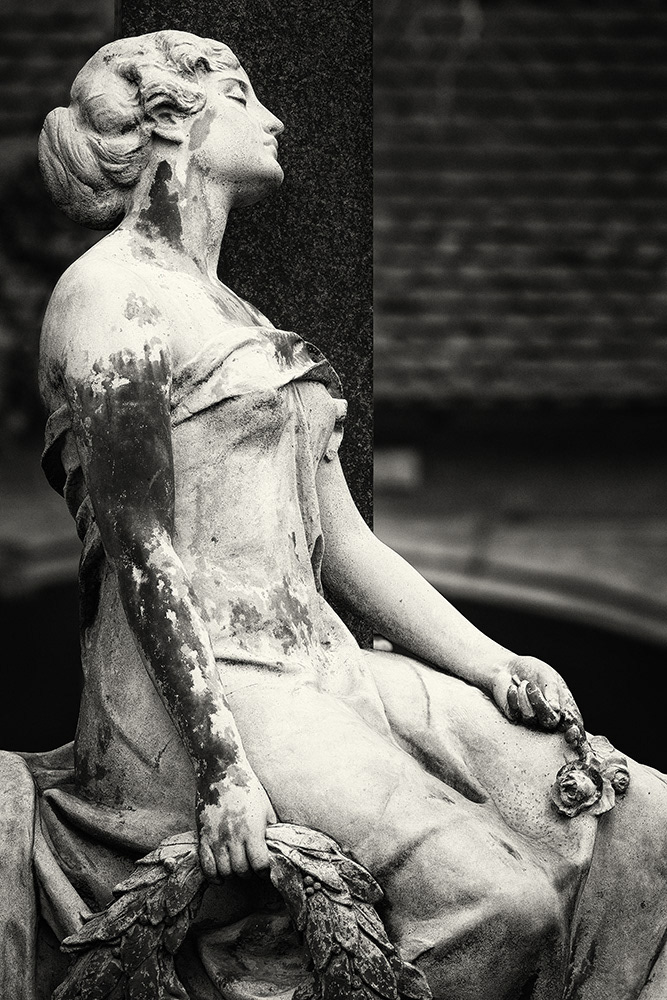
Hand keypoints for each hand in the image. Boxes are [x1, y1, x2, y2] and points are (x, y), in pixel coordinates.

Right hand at [196, 765, 276, 880]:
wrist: (221, 771)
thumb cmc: (247, 787)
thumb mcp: (266, 807)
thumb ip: (270, 829)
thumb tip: (274, 847)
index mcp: (253, 830)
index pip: (260, 865)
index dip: (264, 871)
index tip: (265, 869)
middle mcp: (234, 837)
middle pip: (242, 871)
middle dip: (249, 872)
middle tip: (251, 867)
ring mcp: (217, 838)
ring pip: (225, 871)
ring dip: (232, 873)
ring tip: (237, 867)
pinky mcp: (203, 836)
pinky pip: (206, 866)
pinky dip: (213, 876)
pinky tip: (220, 877)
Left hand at [490, 654, 583, 732]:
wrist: (509, 667)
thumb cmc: (533, 671)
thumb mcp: (547, 675)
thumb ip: (552, 690)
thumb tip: (555, 708)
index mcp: (563, 708)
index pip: (574, 727)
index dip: (575, 734)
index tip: (572, 732)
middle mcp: (549, 717)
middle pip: (550, 722)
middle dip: (541, 704)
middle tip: (531, 686)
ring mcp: (532, 719)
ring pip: (531, 717)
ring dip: (526, 696)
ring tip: (524, 683)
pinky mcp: (515, 716)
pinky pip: (515, 713)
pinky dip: (514, 698)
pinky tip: (512, 688)